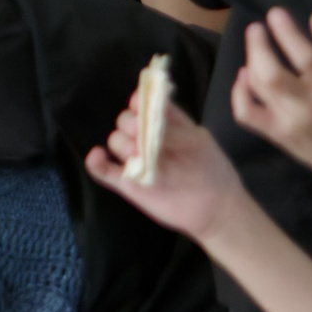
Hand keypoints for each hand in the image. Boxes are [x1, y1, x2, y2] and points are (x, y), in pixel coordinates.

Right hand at [84, 100, 248, 243]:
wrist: (217, 209)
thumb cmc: (211, 171)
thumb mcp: (196, 142)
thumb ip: (170, 129)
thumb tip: (145, 117)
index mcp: (165, 125)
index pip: (143, 103)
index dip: (139, 102)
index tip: (141, 106)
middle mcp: (147, 140)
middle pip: (125, 120)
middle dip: (130, 123)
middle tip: (142, 136)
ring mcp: (137, 162)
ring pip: (115, 141)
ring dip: (121, 143)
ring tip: (135, 154)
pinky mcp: (129, 184)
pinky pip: (102, 171)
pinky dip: (95, 162)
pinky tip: (98, 155)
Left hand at [232, 9, 311, 174]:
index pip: (304, 57)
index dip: (287, 33)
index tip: (275, 13)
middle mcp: (305, 106)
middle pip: (272, 75)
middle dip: (258, 47)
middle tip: (255, 28)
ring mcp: (285, 122)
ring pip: (258, 89)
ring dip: (251, 62)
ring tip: (256, 46)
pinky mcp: (273, 133)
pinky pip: (246, 113)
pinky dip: (239, 93)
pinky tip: (244, 75)